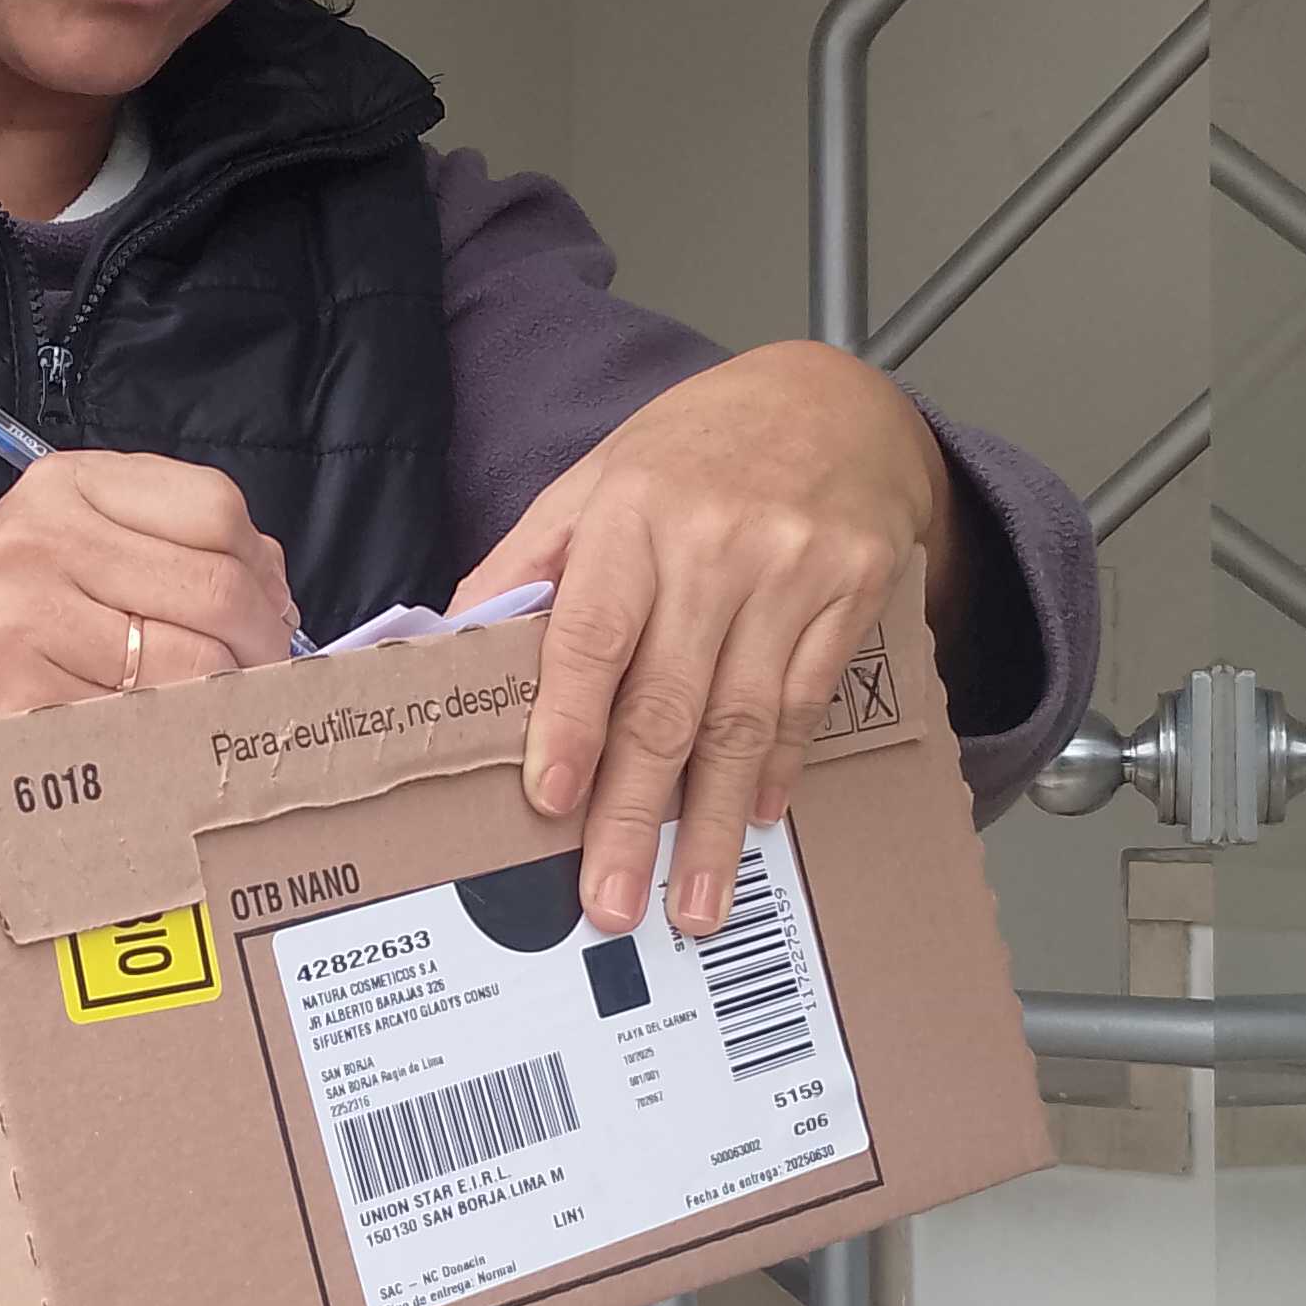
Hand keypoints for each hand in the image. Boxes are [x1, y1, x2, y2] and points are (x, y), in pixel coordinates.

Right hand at [0, 451, 298, 724]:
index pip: (214, 509)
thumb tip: (272, 585)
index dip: (261, 570)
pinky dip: (170, 736)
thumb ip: (159, 541)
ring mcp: (30, 619)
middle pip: (217, 589)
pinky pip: (142, 721)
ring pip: (192, 665)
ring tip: (216, 707)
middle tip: (262, 676)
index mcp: (66, 486)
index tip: (269, 612)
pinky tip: (161, 735)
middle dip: (261, 644)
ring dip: (224, 697)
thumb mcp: (59, 538)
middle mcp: (46, 540)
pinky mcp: (22, 697)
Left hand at [448, 345, 956, 940]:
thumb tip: (452, 644)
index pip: (593, 634)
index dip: (572, 723)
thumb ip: (528, 563)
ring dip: (714, 824)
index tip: (552, 802)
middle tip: (611, 901)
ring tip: (694, 904)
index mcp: (632, 515)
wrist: (833, 402)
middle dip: (636, 815)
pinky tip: (754, 822)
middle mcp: (715, 545)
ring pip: (743, 722)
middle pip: (667, 702)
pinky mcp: (853, 594)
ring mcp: (792, 572)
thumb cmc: (694, 452)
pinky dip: (778, 771)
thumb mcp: (595, 481)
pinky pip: (806, 704)